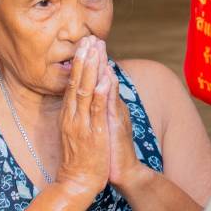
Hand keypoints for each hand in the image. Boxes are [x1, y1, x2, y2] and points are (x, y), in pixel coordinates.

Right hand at [55, 36, 111, 196]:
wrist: (76, 184)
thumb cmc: (79, 160)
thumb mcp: (75, 133)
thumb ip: (77, 116)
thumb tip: (81, 100)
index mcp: (68, 115)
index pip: (72, 83)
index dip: (79, 63)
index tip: (84, 45)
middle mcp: (72, 116)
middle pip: (76, 81)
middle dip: (83, 59)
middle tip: (88, 38)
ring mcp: (81, 124)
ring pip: (84, 90)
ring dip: (90, 68)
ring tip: (94, 49)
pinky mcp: (92, 133)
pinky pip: (95, 110)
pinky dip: (98, 93)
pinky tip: (103, 79)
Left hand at [98, 45, 150, 191]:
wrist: (123, 172)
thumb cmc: (110, 150)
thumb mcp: (104, 126)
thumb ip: (101, 108)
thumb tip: (95, 93)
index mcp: (107, 107)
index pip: (99, 81)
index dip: (94, 62)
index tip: (88, 44)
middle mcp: (112, 108)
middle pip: (105, 79)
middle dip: (98, 58)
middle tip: (93, 38)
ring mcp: (115, 116)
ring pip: (108, 88)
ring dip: (103, 68)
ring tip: (100, 50)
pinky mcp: (115, 127)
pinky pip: (110, 106)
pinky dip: (108, 91)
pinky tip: (107, 78)